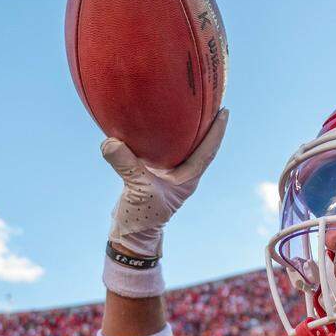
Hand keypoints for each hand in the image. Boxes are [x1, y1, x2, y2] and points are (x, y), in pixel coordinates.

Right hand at [102, 109, 228, 257]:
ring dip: (182, 130)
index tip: (225, 111)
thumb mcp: (136, 189)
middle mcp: (181, 175)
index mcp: (187, 179)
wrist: (130, 235)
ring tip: (184, 106)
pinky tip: (150, 123)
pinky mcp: (150, 175)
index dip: (217, 132)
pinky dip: (157, 138)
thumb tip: (111, 141)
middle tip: (208, 100)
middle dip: (204, 124)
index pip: (208, 151)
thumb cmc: (141, 217)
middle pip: (197, 145)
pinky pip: (158, 152)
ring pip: (179, 148)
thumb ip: (126, 165)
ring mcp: (166, 175)